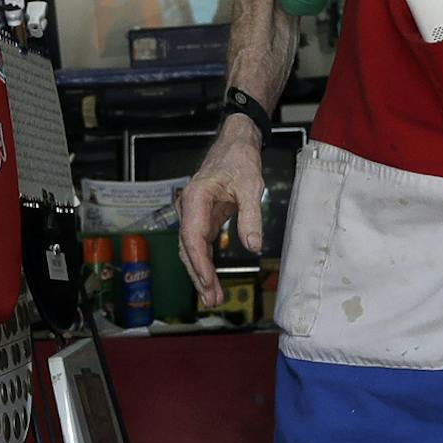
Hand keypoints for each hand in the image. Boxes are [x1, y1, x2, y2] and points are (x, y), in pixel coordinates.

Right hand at [177, 120, 263, 307]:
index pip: (192, 237)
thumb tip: (253, 246)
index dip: (199, 263)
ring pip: (191, 250)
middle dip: (199, 276)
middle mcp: (188, 208)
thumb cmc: (239, 160)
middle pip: (188, 249)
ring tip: (213, 297)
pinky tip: (211, 280)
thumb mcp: (250, 185)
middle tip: (212, 299)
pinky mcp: (202, 218)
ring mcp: (193, 214)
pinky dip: (205, 264)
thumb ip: (250, 216)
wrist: (235, 143)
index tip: (208, 282)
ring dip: (201, 274)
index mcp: (195, 199)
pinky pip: (200, 245)